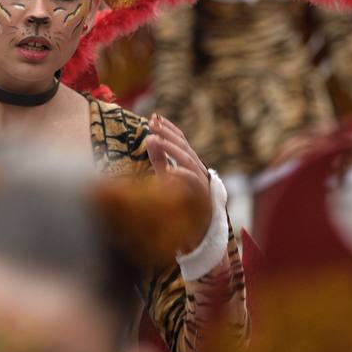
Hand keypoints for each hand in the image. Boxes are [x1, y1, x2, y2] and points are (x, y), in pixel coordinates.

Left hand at [145, 113, 211, 252]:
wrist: (198, 233)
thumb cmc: (181, 204)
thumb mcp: (166, 178)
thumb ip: (159, 160)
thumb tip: (149, 139)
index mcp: (191, 163)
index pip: (181, 141)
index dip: (168, 129)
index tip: (154, 118)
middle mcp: (198, 169)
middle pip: (184, 146)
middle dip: (167, 134)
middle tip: (152, 124)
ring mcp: (201, 181)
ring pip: (188, 160)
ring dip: (171, 149)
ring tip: (156, 140)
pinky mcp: (202, 196)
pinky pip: (193, 183)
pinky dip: (181, 175)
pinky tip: (169, 171)